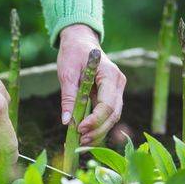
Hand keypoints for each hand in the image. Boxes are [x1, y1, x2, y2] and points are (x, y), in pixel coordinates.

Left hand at [58, 24, 125, 145]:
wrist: (80, 41)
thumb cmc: (73, 53)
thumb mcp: (67, 73)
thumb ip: (69, 97)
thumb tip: (67, 122)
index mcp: (110, 75)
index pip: (108, 104)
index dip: (95, 120)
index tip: (79, 129)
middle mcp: (118, 84)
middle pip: (113, 114)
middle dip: (97, 130)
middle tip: (81, 141)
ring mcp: (116, 90)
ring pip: (112, 117)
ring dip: (98, 132)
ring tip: (82, 142)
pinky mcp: (110, 96)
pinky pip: (107, 114)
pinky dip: (97, 126)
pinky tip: (86, 135)